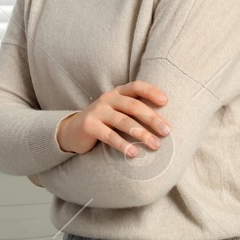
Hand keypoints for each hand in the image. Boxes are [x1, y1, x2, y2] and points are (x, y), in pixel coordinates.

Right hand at [55, 81, 169, 157]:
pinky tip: (134, 153)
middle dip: (152, 119)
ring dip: (141, 134)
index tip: (165, 102)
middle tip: (167, 131)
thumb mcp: (117, 112)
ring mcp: (97, 111)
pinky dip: (123, 145)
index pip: (136, 87)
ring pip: (123, 121)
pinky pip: (109, 136)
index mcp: (117, 93)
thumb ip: (134, 112)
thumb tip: (164, 124)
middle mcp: (107, 99)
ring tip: (155, 145)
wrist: (72, 131)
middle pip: (133, 106)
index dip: (151, 92)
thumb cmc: (103, 122)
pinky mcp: (89, 126)